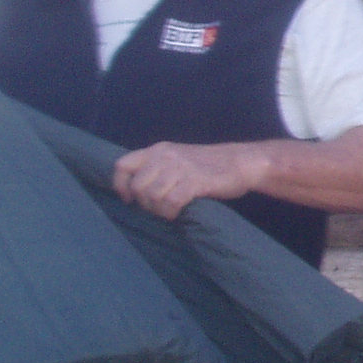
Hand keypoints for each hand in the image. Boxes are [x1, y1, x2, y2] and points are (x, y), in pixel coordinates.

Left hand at [111, 140, 268, 219]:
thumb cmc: (209, 164)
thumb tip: (136, 191)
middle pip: (137, 186)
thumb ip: (157, 167)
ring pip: (152, 195)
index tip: (130, 199)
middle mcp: (165, 156)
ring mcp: (180, 168)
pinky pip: (172, 202)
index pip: (122, 166)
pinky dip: (171, 212)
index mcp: (158, 150)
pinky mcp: (195, 181)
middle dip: (144, 203)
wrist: (242, 162)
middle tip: (157, 208)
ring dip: (158, 210)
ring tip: (168, 211)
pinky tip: (177, 213)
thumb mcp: (177, 158)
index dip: (121, 186)